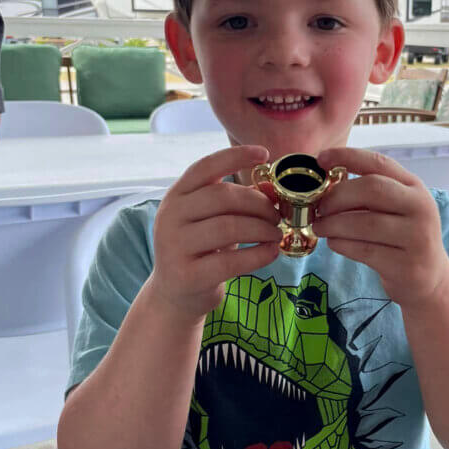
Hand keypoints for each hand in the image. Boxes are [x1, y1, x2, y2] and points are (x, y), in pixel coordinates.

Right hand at [150, 145, 281, 320]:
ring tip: (276, 234)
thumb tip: (271, 190)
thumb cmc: (202, 250)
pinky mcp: (187, 275)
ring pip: (228, 226)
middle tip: (277, 215)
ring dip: (262, 228)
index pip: (205, 167)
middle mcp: (170, 216)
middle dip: (258, 203)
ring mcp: (175, 246)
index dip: (235, 156)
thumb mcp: (209, 219)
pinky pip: (231, 261)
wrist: (175, 294)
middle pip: (222, 196)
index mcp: (177, 195)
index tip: (265, 154)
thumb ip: (231, 201)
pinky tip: (271, 252)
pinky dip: (258, 255)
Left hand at [312, 147, 448, 306]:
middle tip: (319, 207)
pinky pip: (364, 250)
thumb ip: (369, 193)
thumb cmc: (402, 238)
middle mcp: (420, 207)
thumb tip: (325, 185)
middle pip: (372, 189)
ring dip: (333, 224)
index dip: (347, 157)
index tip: (320, 159)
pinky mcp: (406, 265)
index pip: (379, 163)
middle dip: (337, 196)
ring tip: (320, 227)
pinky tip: (334, 243)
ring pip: (365, 223)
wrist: (430, 279)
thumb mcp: (395, 208)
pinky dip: (342, 245)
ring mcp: (417, 237)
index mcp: (414, 187)